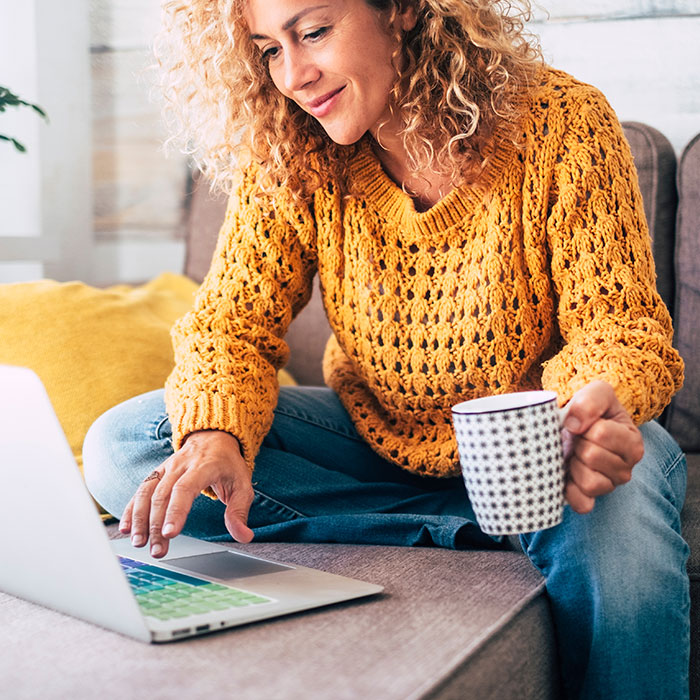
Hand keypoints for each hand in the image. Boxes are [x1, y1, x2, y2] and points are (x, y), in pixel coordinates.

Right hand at [119, 430, 253, 557]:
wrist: (214, 437)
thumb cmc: (228, 464)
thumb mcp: (242, 484)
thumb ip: (239, 511)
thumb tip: (244, 536)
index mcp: (203, 466)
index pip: (185, 488)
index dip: (176, 511)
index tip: (171, 533)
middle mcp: (181, 465)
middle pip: (163, 495)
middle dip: (157, 525)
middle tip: (157, 550)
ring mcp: (166, 468)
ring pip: (147, 492)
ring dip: (140, 519)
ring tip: (139, 543)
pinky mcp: (157, 473)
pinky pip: (141, 490)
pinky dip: (131, 509)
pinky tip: (127, 528)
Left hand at [561, 380, 644, 513]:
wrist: (575, 424)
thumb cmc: (590, 410)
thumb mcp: (597, 392)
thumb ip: (591, 400)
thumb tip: (573, 425)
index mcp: (632, 442)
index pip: (601, 434)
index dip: (584, 425)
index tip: (584, 423)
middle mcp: (626, 468)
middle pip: (592, 457)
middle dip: (577, 444)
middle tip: (577, 439)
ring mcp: (609, 486)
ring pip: (590, 482)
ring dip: (573, 465)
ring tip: (574, 454)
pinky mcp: (591, 499)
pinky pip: (582, 504)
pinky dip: (570, 491)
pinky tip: (567, 475)